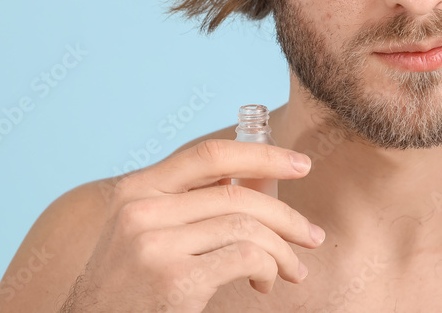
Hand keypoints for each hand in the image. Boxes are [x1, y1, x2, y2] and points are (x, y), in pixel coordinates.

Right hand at [62, 139, 323, 311]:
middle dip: (286, 216)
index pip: (208, 155)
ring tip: (293, 270)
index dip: (262, 153)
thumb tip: (260, 177)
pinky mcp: (174, 280)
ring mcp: (155, 245)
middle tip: (312, 236)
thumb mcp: (146, 234)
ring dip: (282, 250)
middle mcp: (141, 211)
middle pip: (237, 195)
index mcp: (135, 191)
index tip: (301, 164)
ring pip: (247, 226)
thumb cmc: (128, 287)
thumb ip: (191, 204)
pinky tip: (264, 284)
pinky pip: (246, 257)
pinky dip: (269, 268)